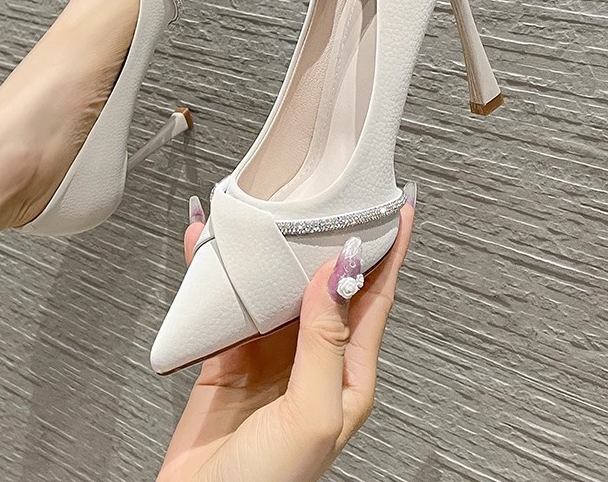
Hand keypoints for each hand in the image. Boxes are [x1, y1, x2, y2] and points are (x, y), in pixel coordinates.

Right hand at [158, 183, 416, 481]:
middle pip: (326, 284)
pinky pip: (230, 305)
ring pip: (277, 288)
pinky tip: (211, 252)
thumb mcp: (312, 414)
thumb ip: (325, 341)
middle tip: (329, 195)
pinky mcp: (231, 358)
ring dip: (273, 253)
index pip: (376, 298)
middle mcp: (314, 358)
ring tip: (270, 213)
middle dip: (329, 239)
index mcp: (348, 373)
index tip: (396, 207)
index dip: (388, 250)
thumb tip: (337, 275)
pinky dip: (219, 276)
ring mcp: (271, 356)